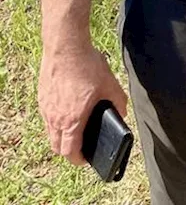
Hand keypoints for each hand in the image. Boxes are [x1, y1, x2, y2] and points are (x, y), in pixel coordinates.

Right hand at [39, 44, 127, 165]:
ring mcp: (46, 109)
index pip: (70, 151)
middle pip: (57, 146)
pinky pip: (47, 118)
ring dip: (61, 136)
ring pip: (50, 132)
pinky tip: (68, 110)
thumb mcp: (110, 85)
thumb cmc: (87, 66)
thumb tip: (122, 113)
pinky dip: (56, 121)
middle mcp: (55, 119)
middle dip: (68, 150)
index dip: (79, 159)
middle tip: (81, 146)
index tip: (86, 158)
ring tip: (75, 130)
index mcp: (72, 120)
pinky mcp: (42, 98)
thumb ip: (118, 102)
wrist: (66, 47)